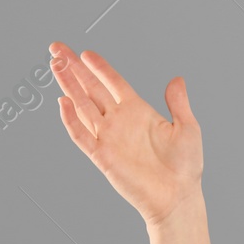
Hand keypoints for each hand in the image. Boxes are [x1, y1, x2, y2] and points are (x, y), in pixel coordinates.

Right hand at [47, 42, 205, 226]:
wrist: (178, 196)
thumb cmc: (185, 165)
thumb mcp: (187, 128)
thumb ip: (178, 103)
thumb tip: (177, 79)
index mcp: (138, 111)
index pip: (113, 83)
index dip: (99, 67)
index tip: (85, 52)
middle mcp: (119, 121)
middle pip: (91, 89)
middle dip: (74, 69)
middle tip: (56, 48)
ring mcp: (108, 137)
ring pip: (82, 105)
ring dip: (69, 85)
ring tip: (55, 64)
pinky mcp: (102, 155)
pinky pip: (82, 134)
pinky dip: (71, 119)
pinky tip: (63, 101)